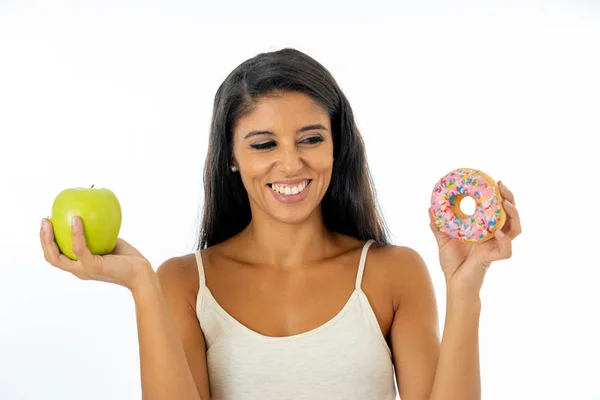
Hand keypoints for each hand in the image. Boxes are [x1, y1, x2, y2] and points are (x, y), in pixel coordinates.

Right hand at [40, 216, 153, 290]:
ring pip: (57, 257)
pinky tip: (77, 220)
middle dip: (43, 239)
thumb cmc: (128, 258)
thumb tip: (91, 213)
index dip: (47, 241)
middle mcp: (78, 270)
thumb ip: (98, 234)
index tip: (47, 223)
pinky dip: (76, 234)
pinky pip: (80, 249)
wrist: (142, 273)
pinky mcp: (93, 267)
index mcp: (80, 265)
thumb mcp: (109, 243)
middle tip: (44, 220)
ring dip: (50, 238)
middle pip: (51, 257)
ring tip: (50, 221)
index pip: (56, 256)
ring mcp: (84, 270)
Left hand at [428, 181, 521, 301]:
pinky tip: (498, 232)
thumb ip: (438, 225)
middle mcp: (494, 236)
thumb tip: (431, 208)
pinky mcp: (493, 259)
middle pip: (511, 216)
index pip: (498, 210)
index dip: (500, 196)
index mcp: (485, 229)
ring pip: (515, 230)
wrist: (454, 284)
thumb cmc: (452, 264)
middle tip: (502, 187)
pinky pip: (506, 249)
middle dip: (510, 200)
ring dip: (513, 216)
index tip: (496, 182)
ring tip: (506, 205)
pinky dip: (505, 240)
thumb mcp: (443, 239)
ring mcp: (496, 247)